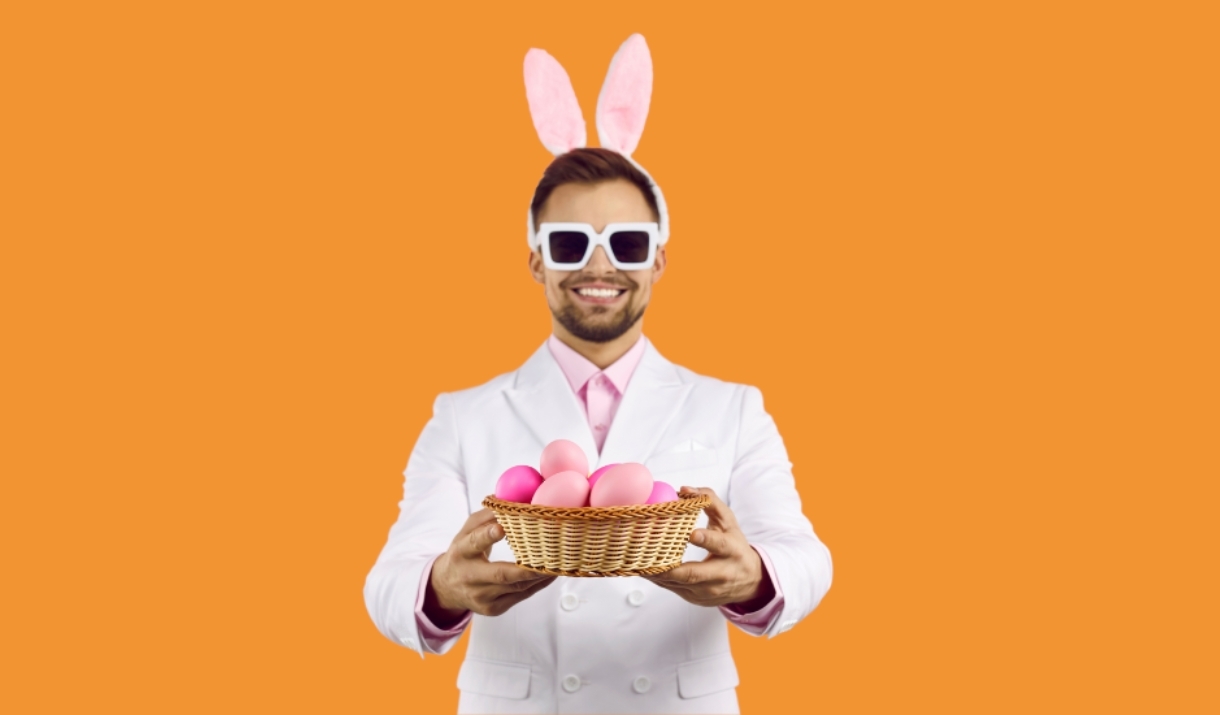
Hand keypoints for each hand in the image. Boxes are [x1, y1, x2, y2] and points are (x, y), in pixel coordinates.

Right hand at [424, 509, 556, 624]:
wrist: (447, 587)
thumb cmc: (463, 552)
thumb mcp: (467, 531)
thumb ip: (486, 516)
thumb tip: (511, 500)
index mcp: (461, 552)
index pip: (474, 543)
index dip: (488, 536)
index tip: (502, 527)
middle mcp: (470, 577)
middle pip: (501, 574)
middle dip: (526, 568)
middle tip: (549, 556)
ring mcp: (482, 596)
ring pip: (516, 587)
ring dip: (539, 576)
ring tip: (559, 563)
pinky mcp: (493, 608)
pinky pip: (520, 596)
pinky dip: (538, 585)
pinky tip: (551, 574)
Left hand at [642, 487, 774, 610]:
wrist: (749, 581)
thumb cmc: (735, 546)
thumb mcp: (728, 522)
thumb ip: (709, 501)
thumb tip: (684, 489)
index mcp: (732, 550)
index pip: (720, 545)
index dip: (706, 540)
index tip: (692, 534)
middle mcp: (722, 573)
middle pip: (695, 574)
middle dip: (672, 569)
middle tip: (650, 559)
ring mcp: (708, 590)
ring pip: (680, 584)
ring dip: (658, 574)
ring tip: (639, 563)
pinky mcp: (696, 598)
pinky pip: (674, 589)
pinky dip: (658, 580)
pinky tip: (644, 570)